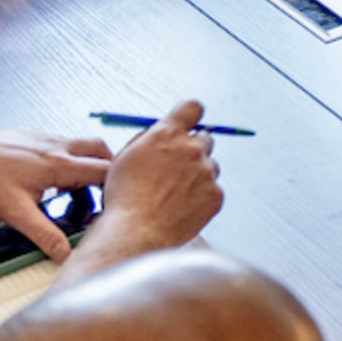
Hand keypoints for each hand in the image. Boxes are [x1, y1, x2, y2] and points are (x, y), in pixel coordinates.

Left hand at [0, 130, 115, 255]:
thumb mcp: (16, 214)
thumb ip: (44, 235)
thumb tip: (65, 254)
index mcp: (58, 164)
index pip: (104, 170)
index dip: (118, 184)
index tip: (122, 198)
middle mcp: (55, 146)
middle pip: (99, 149)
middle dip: (110, 167)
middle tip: (109, 188)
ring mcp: (43, 138)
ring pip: (80, 144)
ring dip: (87, 162)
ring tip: (79, 186)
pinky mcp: (31, 136)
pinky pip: (60, 143)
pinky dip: (67, 157)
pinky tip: (51, 177)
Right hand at [79, 102, 225, 260]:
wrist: (136, 232)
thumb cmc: (125, 197)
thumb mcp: (126, 156)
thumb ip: (148, 139)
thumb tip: (159, 133)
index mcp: (167, 134)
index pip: (193, 108)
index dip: (191, 116)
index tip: (189, 123)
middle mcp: (191, 149)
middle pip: (205, 138)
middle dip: (193, 149)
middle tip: (178, 168)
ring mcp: (206, 172)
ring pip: (210, 167)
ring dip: (198, 175)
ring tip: (174, 195)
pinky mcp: (215, 195)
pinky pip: (213, 190)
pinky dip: (202, 198)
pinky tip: (181, 208)